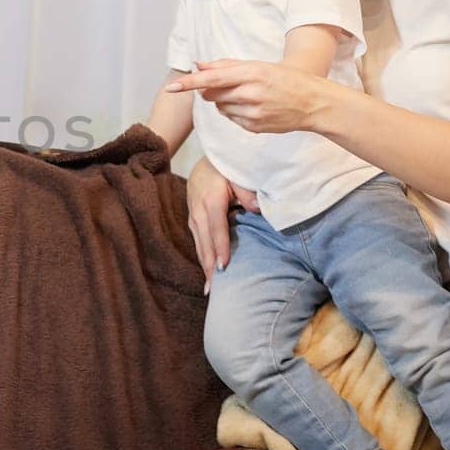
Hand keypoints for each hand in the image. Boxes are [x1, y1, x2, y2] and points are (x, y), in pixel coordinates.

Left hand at [165, 59, 324, 134]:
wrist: (313, 103)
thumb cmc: (284, 79)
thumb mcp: (258, 65)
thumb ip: (226, 65)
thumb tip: (198, 65)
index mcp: (252, 74)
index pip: (212, 78)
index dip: (190, 83)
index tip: (172, 86)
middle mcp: (250, 94)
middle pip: (211, 94)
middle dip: (212, 89)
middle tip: (232, 84)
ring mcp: (252, 114)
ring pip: (220, 108)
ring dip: (225, 101)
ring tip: (248, 96)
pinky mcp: (254, 128)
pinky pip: (231, 119)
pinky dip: (235, 112)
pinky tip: (254, 107)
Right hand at [183, 157, 255, 294]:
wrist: (206, 159)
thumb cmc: (227, 168)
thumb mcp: (239, 174)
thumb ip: (248, 191)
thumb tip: (257, 209)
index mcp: (211, 199)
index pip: (217, 228)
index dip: (220, 248)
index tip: (225, 267)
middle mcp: (198, 210)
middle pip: (205, 242)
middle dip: (209, 266)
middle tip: (216, 290)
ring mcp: (193, 216)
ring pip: (199, 245)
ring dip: (205, 266)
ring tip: (210, 289)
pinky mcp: (192, 219)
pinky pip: (198, 241)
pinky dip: (203, 258)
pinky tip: (208, 272)